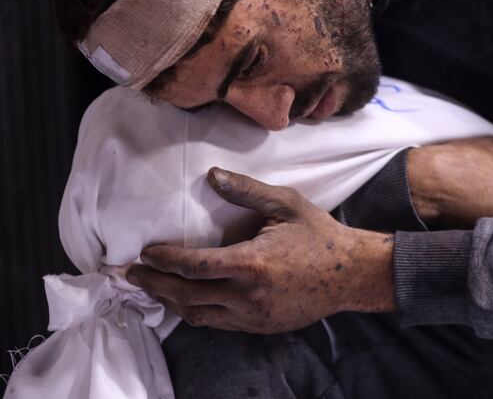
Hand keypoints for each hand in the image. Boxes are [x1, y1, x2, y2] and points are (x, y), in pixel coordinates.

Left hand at [126, 168, 394, 333]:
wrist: (352, 274)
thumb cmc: (320, 235)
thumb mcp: (286, 204)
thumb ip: (246, 191)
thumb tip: (212, 176)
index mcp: (252, 263)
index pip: (193, 265)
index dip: (164, 260)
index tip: (145, 253)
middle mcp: (247, 295)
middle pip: (186, 295)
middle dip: (153, 285)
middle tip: (129, 275)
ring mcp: (254, 315)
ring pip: (198, 315)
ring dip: (171, 302)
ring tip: (152, 288)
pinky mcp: (261, 326)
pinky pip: (219, 323)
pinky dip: (197, 312)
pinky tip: (188, 300)